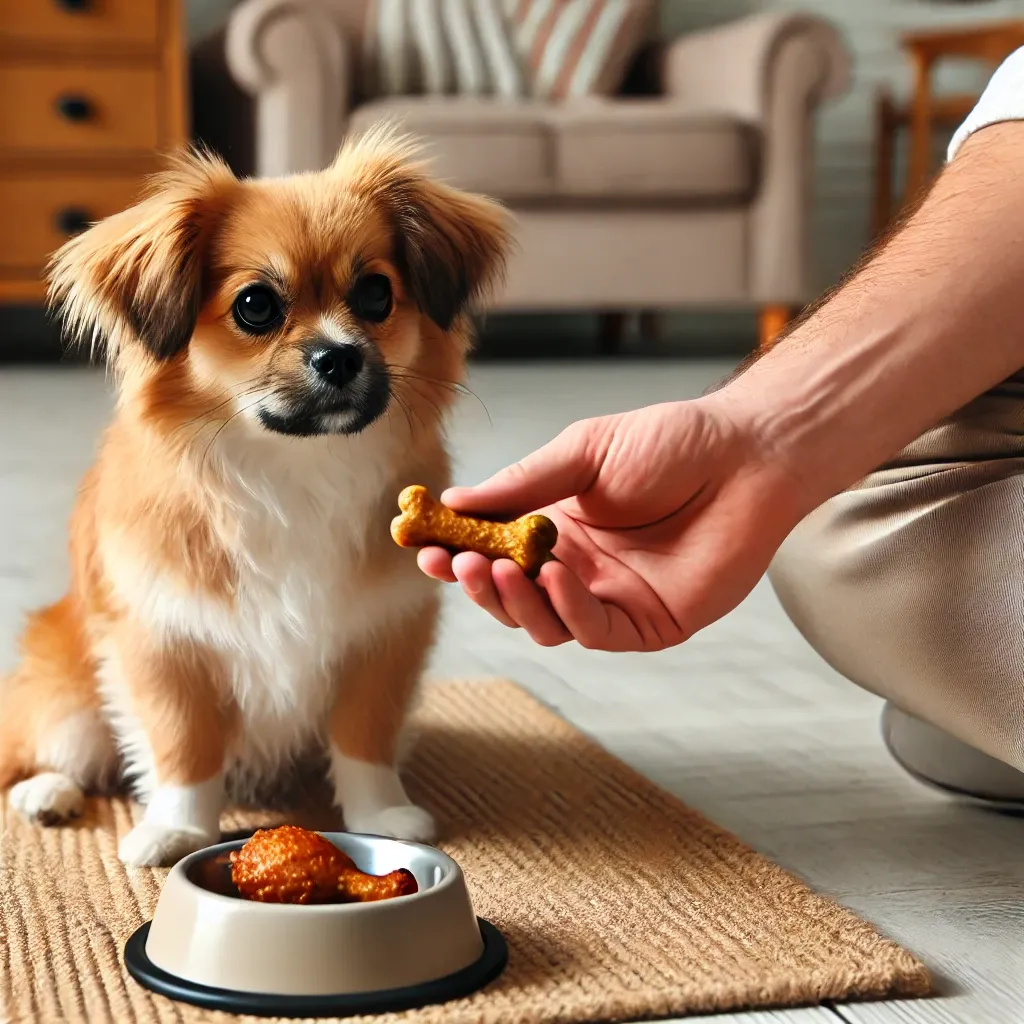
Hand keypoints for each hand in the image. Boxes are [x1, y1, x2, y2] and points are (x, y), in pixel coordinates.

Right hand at [418, 396, 806, 650]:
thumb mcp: (584, 453)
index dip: (457, 552)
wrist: (745, 454)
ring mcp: (611, 598)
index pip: (493, 551)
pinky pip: (593, 629)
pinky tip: (554, 575)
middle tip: (456, 563)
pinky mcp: (648, 622)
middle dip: (477, 583)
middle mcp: (577, 568)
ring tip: (498, 568)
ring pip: (544, 622)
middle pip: (511, 596)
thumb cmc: (672, 443)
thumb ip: (524, 482)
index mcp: (556, 526)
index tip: (423, 546)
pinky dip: (567, 607)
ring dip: (514, 601)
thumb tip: (455, 499)